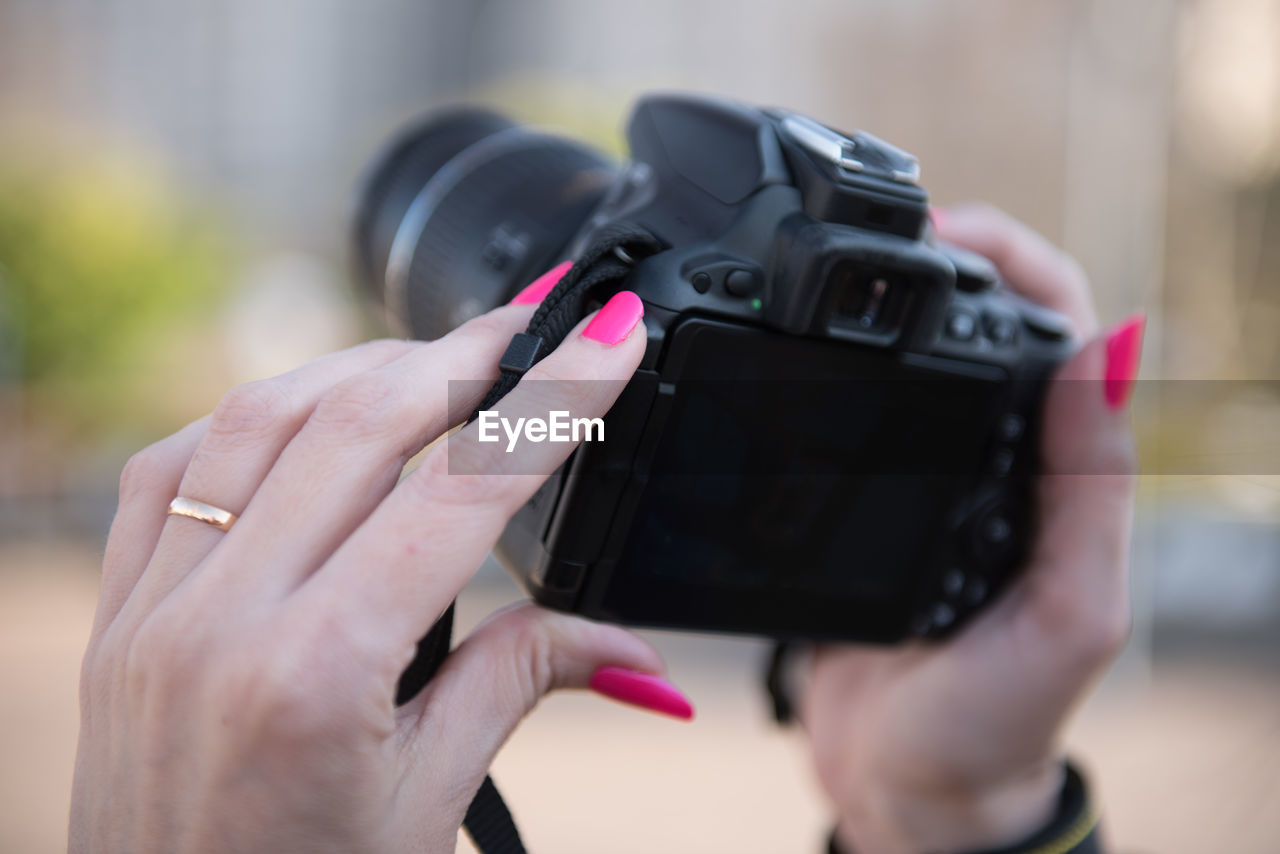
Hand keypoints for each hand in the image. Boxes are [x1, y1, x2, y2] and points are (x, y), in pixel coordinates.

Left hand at [70, 280, 692, 853]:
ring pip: (260, 416)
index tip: (611, 334)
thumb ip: (522, 684)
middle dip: (466, 354)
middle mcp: (223, 620)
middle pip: (360, 421)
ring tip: (442, 361)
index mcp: (320, 673)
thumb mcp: (431, 800)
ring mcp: (156, 609)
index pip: (463, 492)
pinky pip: (172, 467)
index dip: (552, 400)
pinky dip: (254, 416)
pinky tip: (309, 414)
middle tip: (537, 322)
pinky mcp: (119, 613)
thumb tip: (632, 652)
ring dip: (364, 367)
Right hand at [800, 205, 1143, 853]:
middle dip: (941, 256)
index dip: (1012, 260)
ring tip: (834, 266)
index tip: (944, 229)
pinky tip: (793, 356)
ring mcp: (922, 486)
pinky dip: (824, 377)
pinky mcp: (855, 514)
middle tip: (881, 226)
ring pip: (907, 367)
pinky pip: (842, 426)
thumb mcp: (1067, 613)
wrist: (903, 790)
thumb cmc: (996, 719)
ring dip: (883, 306)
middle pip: (980, 325)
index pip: (1055, 329)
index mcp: (1054, 475)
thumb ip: (1089, 488)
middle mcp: (994, 467)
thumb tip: (1109, 346)